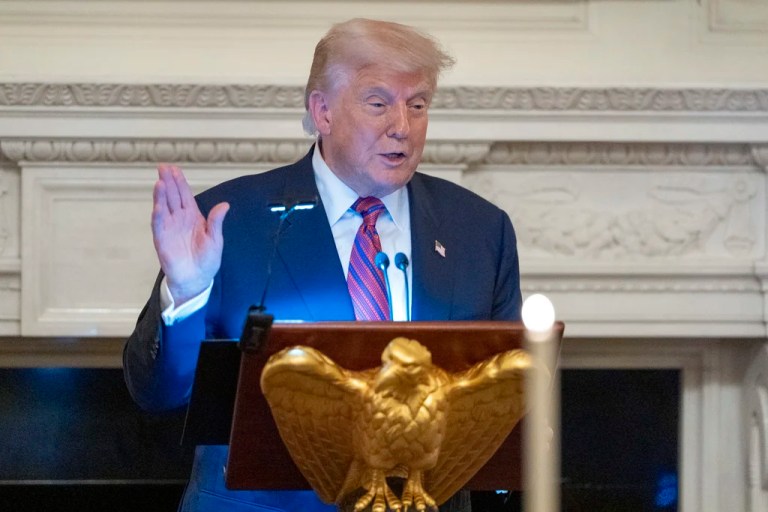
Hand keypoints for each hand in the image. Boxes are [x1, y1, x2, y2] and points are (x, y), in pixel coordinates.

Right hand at [151, 164, 228, 304]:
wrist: (197, 279)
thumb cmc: (207, 260)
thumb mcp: (215, 239)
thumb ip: (216, 222)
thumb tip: (225, 205)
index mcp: (193, 216)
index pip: (184, 195)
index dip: (179, 181)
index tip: (174, 168)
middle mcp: (179, 219)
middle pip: (172, 196)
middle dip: (168, 182)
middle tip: (162, 167)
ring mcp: (169, 228)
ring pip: (164, 207)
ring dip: (161, 195)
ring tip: (160, 182)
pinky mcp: (162, 240)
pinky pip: (159, 225)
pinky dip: (158, 215)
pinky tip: (158, 205)